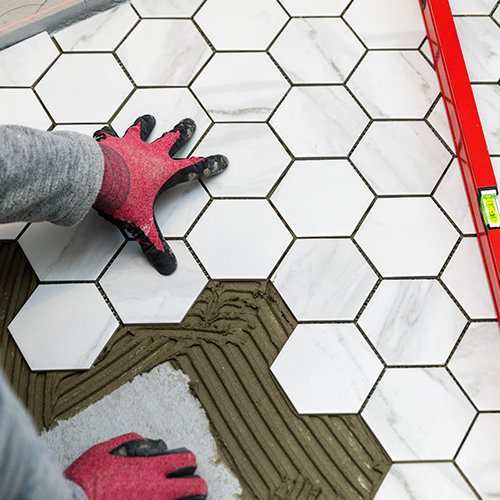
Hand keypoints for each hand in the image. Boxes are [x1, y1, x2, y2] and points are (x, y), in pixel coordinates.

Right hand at [64, 433, 207, 499]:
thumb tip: (151, 444)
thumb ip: (135, 443)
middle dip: (197, 485)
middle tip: (193, 486)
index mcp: (151, 468)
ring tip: (184, 498)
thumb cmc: (87, 478)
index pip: (187, 460)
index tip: (186, 464)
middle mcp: (158, 491)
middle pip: (196, 488)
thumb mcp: (109, 449)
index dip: (189, 461)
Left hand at [93, 115, 227, 274]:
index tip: (223, 160)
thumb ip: (155, 245)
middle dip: (184, 132)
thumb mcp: (141, 225)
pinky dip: (108, 133)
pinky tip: (104, 130)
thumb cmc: (121, 198)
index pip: (194, 168)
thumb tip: (169, 268)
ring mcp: (129, 144)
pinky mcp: (109, 142)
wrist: (92, 178)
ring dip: (147, 124)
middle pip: (173, 139)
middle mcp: (151, 154)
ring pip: (142, 130)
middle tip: (191, 123)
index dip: (210, 165)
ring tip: (150, 118)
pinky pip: (109, 134)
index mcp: (165, 173)